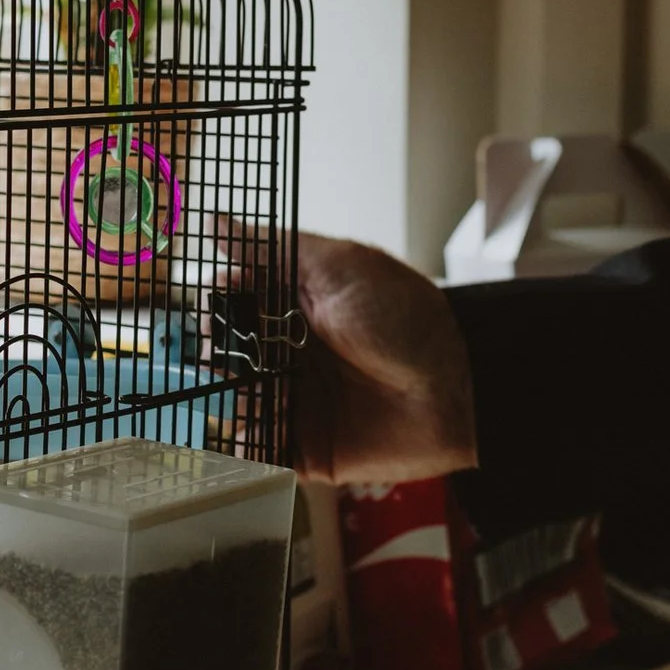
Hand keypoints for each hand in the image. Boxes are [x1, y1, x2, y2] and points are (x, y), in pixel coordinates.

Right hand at [224, 220, 477, 482]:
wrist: (454, 391)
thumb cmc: (406, 319)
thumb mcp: (339, 267)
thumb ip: (272, 248)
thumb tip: (215, 222)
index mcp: (297, 304)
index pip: (236, 297)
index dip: (219, 297)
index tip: (218, 299)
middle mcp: (290, 350)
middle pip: (228, 348)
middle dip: (217, 347)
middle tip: (228, 348)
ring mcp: (296, 399)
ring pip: (235, 397)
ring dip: (229, 391)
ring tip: (247, 386)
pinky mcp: (303, 446)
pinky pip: (258, 447)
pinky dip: (243, 440)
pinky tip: (252, 424)